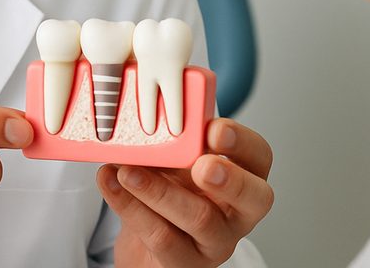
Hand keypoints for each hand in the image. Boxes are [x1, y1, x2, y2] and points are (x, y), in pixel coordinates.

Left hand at [96, 118, 273, 266]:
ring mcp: (215, 241)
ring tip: (128, 172)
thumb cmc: (170, 188)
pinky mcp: (185, 262)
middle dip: (229, 179)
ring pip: (200, 219)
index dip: (241, 142)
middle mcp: (238, 211)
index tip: (214, 129)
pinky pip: (162, 238)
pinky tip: (111, 184)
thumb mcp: (175, 160)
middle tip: (201, 164)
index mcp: (243, 175)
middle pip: (254, 198)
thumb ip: (171, 141)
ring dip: (160, 192)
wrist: (147, 239)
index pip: (258, 156)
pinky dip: (131, 208)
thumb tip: (143, 116)